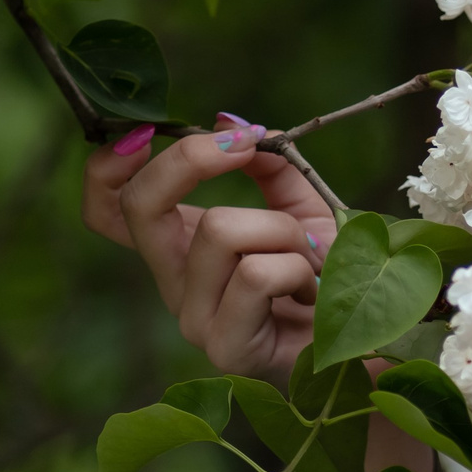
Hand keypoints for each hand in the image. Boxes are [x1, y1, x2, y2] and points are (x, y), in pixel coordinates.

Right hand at [83, 118, 332, 381]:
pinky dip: (296, 267)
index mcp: (180, 245)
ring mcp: (194, 318)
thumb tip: (230, 124)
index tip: (147, 132)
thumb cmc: (329, 273)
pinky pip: (255, 275)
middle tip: (246, 146)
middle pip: (140, 206)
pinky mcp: (224, 347)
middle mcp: (174, 282)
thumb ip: (269, 164)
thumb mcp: (299, 204)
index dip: (106, 168)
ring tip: (308, 255)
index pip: (107, 210)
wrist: (364, 333)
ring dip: (282, 227)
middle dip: (191, 159)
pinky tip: (310, 292)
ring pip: (219, 230)